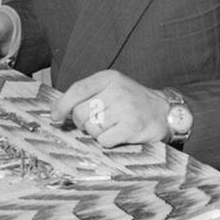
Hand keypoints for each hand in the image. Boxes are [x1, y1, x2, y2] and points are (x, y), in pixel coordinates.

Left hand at [50, 70, 172, 147]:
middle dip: (83, 123)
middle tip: (95, 123)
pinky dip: (107, 142)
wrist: (164, 111)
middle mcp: (117, 90)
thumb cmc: (132, 102)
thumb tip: (56, 111)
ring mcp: (126, 108)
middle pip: (81, 113)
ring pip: (92, 128)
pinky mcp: (133, 126)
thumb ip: (87, 96)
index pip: (77, 89)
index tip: (55, 117)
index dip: (62, 105)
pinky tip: (118, 135)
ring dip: (97, 133)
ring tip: (111, 127)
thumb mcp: (111, 89)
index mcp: (109, 78)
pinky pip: (104, 140)